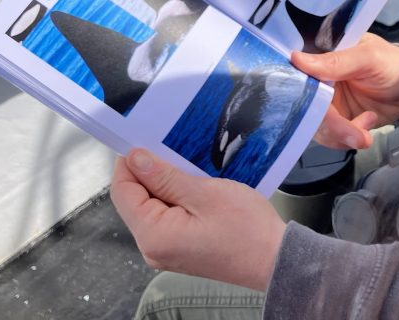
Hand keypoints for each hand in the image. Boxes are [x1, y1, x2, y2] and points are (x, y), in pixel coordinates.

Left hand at [110, 149, 285, 290]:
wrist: (275, 259)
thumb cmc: (247, 230)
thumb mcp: (205, 193)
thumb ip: (165, 177)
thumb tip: (135, 159)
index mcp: (154, 235)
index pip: (123, 192)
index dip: (130, 163)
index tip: (146, 140)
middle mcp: (153, 247)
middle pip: (135, 199)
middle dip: (151, 172)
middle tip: (176, 150)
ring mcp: (166, 250)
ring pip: (152, 206)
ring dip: (167, 183)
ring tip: (190, 166)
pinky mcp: (179, 247)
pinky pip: (167, 216)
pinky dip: (177, 197)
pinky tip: (195, 184)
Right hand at [291, 33, 398, 150]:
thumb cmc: (393, 64)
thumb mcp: (368, 58)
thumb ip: (336, 61)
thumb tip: (296, 59)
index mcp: (320, 56)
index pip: (297, 75)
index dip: (300, 94)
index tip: (316, 111)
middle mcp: (317, 80)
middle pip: (305, 107)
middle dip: (331, 126)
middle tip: (356, 135)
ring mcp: (325, 102)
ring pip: (316, 126)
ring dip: (340, 136)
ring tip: (366, 133)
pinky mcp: (335, 120)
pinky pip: (328, 136)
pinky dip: (346, 139)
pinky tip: (367, 125)